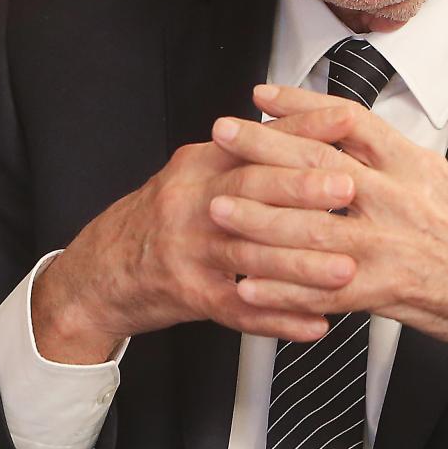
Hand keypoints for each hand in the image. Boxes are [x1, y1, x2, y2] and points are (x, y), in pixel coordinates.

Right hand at [31, 136, 359, 363]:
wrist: (100, 271)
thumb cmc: (156, 222)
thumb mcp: (190, 176)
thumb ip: (238, 157)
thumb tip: (300, 132)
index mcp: (197, 166)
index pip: (253, 140)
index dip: (299, 129)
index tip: (343, 123)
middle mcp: (189, 202)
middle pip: (248, 190)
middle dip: (302, 189)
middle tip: (347, 188)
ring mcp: (186, 249)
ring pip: (249, 254)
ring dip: (301, 265)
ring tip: (345, 269)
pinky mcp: (186, 293)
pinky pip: (238, 309)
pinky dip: (279, 319)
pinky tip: (314, 324)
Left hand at [207, 84, 447, 358]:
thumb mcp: (438, 178)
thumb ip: (388, 158)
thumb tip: (339, 131)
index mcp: (412, 164)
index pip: (348, 119)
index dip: (301, 103)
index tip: (262, 94)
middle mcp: (399, 197)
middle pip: (318, 163)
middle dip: (263, 146)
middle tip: (223, 133)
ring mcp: (391, 244)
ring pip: (312, 227)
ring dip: (258, 219)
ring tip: (218, 207)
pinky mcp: (387, 290)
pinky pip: (322, 288)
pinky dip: (281, 289)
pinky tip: (247, 284)